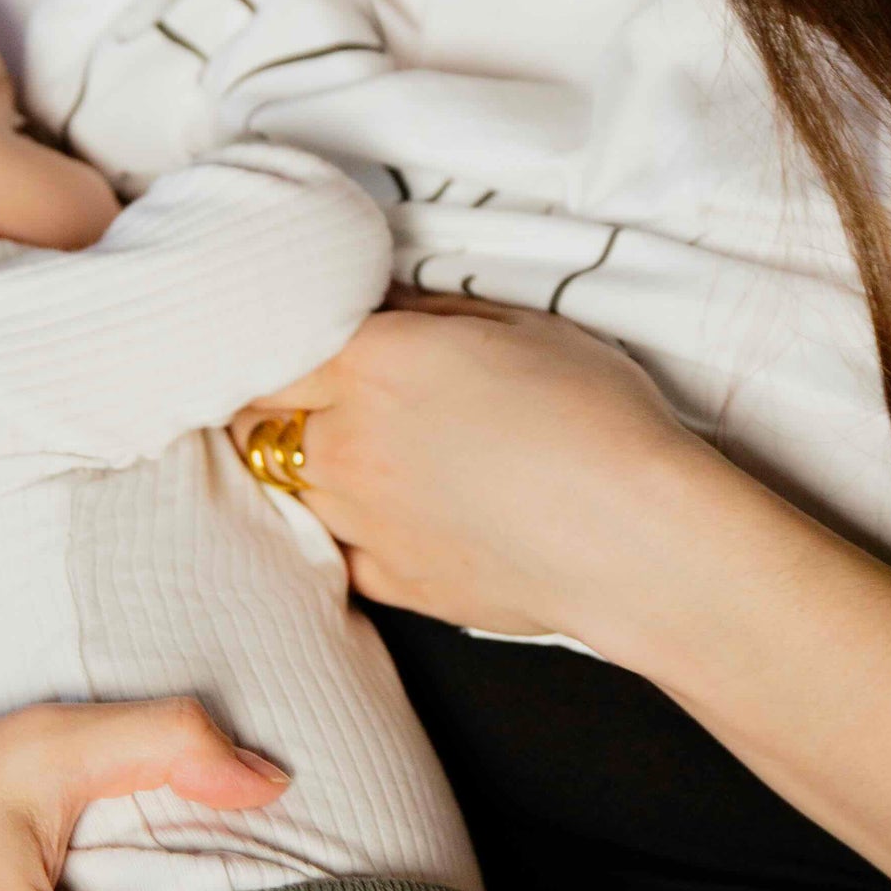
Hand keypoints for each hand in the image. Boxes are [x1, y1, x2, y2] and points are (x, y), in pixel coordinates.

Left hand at [229, 292, 699, 641]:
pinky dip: (345, 532)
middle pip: (253, 424)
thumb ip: (429, 315)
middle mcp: (347, 442)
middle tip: (299, 398)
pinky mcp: (390, 580)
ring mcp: (361, 519)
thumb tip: (386, 310)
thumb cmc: (596, 419)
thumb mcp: (520, 326)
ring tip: (355, 458)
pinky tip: (389, 517)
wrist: (638, 537)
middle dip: (264, 408)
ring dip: (301, 470)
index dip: (266, 349)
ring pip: (286, 489)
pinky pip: (335, 550)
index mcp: (371, 363)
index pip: (263, 353)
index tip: (282, 348)